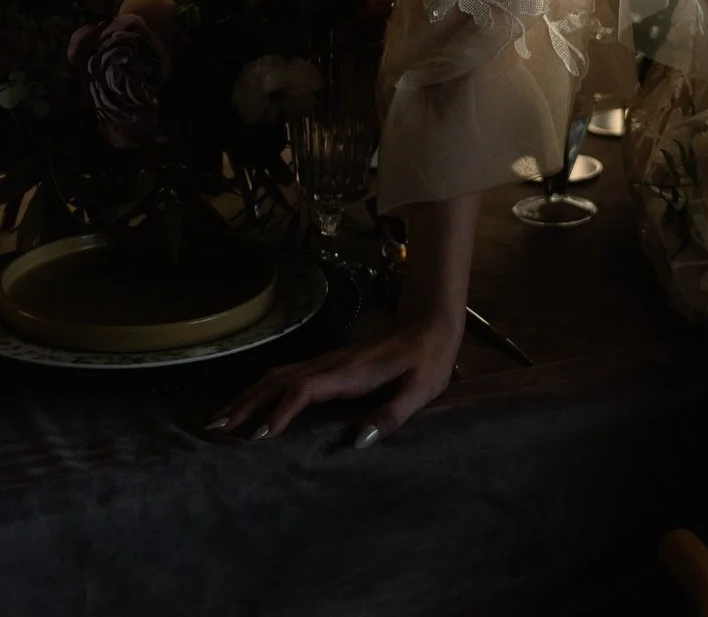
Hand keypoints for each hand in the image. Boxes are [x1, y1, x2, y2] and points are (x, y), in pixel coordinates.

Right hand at [206, 316, 463, 448]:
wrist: (430, 326)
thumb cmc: (427, 362)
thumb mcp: (421, 391)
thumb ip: (392, 414)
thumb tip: (357, 442)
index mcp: (351, 372)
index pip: (306, 388)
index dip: (281, 410)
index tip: (258, 436)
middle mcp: (331, 364)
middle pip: (279, 380)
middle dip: (246, 404)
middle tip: (215, 432)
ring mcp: (326, 361)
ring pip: (277, 375)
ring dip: (246, 396)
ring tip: (218, 422)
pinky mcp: (326, 364)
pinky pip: (285, 376)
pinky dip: (260, 390)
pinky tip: (246, 404)